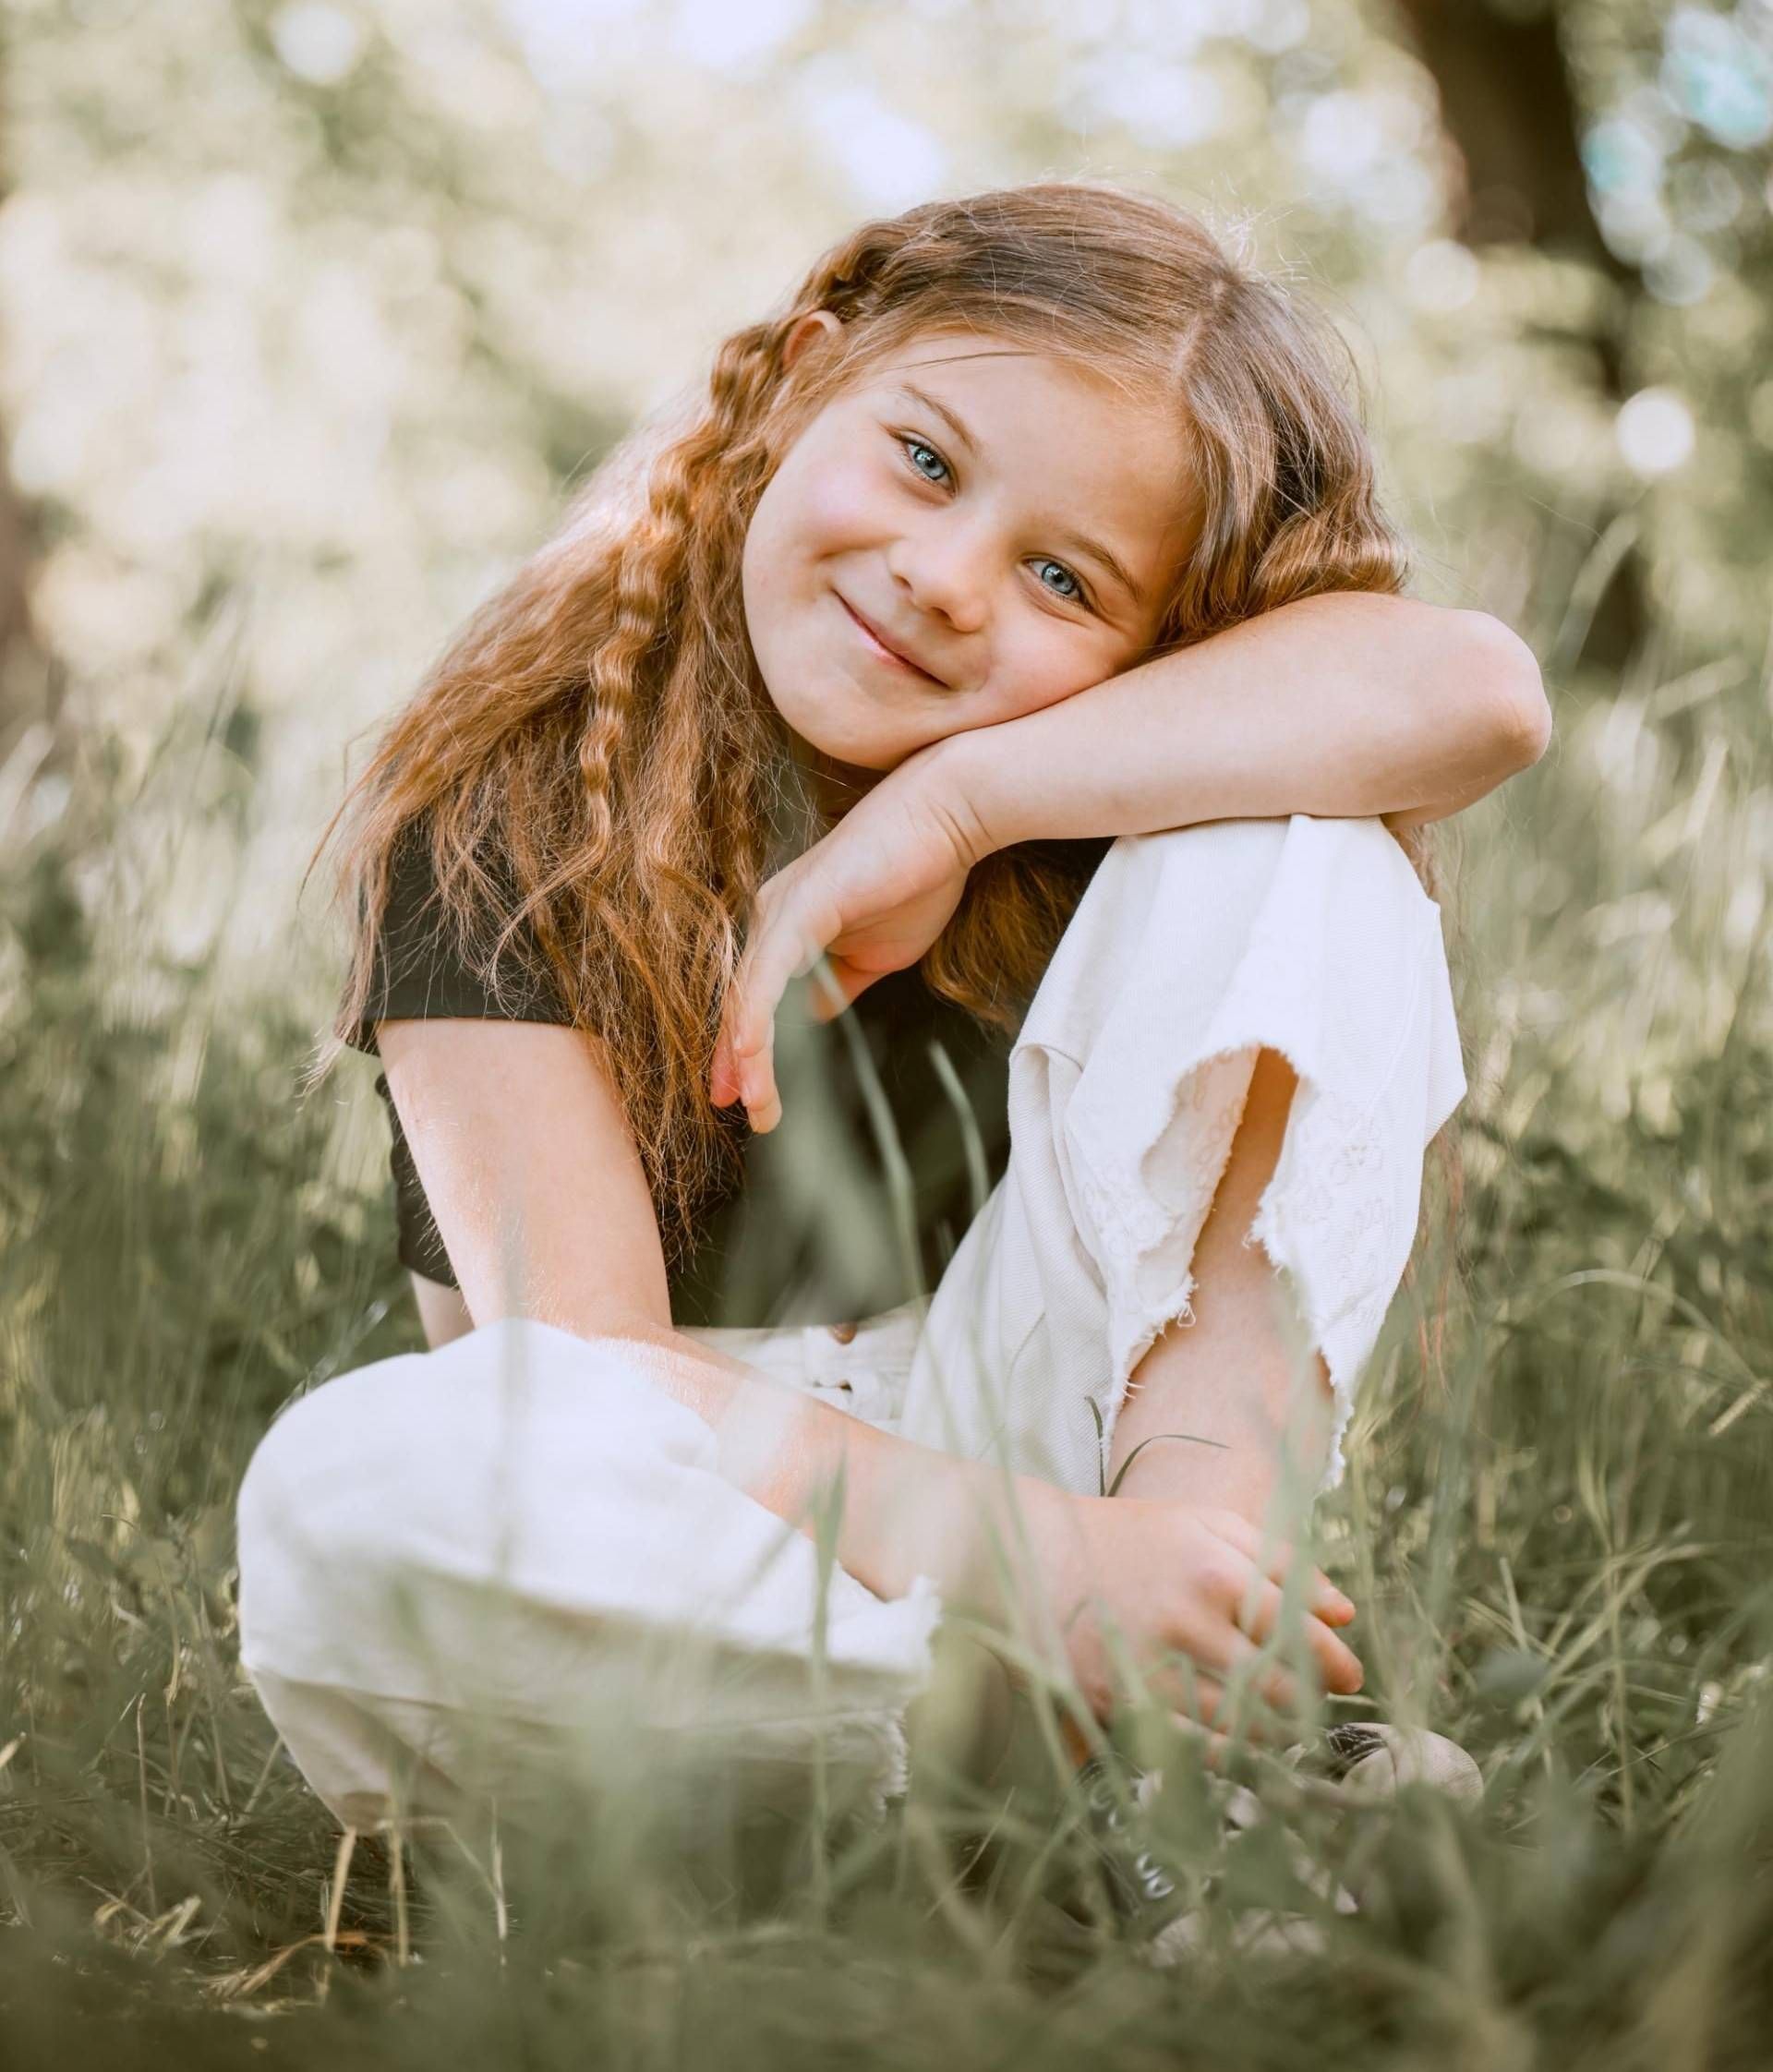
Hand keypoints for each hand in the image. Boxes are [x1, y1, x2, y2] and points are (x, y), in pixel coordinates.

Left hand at [709, 746, 986, 1132]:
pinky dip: (757, 1015)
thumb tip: (816, 1017)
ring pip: (750, 995)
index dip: (746, 1050)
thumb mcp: (877, 953)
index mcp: (787, 926)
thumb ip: (840, 984)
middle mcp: (772, 915)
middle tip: (748, 1112)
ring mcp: (781, 908)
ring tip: (756, 1103)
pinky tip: (751, 1052)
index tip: (748, 1098)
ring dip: (749, 1055)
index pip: (755, 998)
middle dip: (738, 1063)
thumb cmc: (920, 874)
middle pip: (742, 1002)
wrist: (951, 817)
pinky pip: (768, 971)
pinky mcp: (800, 904)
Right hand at [1016, 1488, 1364, 1747]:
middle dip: (1311, 1704)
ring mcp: (1152, 1669)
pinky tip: (1237, 1743)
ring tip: (1285, 1727)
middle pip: (1277, 1689)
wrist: (1035, 1558)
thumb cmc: (1129, 1538)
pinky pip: (1192, 1748)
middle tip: (1319, 1705)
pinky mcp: (1120, 1704)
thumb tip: (1344, 1611)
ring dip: (1275, 1734)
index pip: (1298, 1634)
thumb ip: (1281, 1562)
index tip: (1348, 1674)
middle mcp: (1188, 1625)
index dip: (1334, 1661)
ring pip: (1240, 1726)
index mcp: (1214, 1573)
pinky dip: (1225, 1753)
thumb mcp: (1206, 1525)